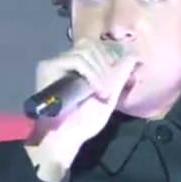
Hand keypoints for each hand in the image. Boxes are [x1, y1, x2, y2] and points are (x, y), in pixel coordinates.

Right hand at [24, 40, 139, 175]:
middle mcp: (66, 61)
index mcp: (80, 67)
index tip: (118, 74)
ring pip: (86, 50)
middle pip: (91, 44)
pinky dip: (91, 73)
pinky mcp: (48, 67)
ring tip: (102, 92)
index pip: (96, 46)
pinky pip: (77, 59)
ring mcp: (56, 63)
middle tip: (108, 88)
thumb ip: (119, 77)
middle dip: (106, 64)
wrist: (67, 137)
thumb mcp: (109, 97)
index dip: (110, 56)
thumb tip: (132, 56)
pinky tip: (94, 89)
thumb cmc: (85, 122)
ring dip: (100, 71)